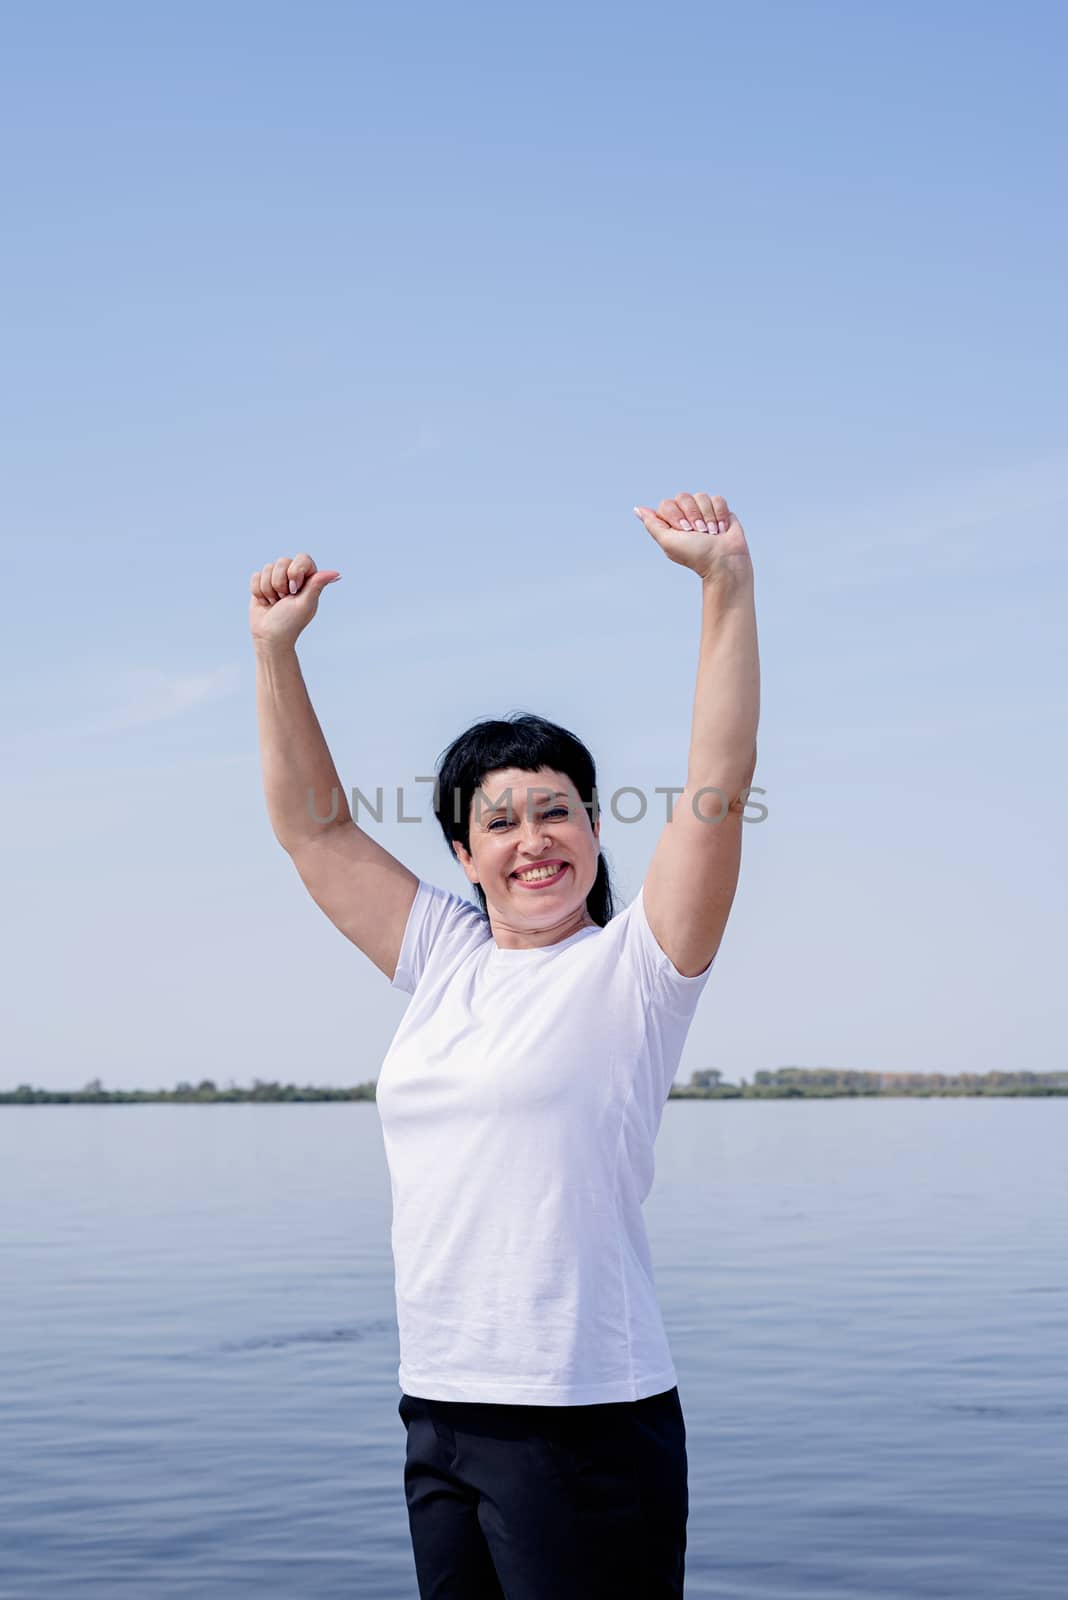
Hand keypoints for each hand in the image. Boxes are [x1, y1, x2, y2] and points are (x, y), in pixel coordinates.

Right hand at [249, 554, 340, 650]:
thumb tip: (337, 573)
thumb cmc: (290, 623)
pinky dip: (259, 592)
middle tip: (285, 599)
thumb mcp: (305, 604)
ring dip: (269, 590)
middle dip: (280, 583)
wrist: (269, 636)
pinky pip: (256, 575)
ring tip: (275, 603)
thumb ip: (317, 584)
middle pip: (282, 561)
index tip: (295, 589)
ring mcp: (277, 579)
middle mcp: (293, 576)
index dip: (295, 571)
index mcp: (308, 580)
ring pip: (268, 568)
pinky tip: (266, 602)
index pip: (303, 558)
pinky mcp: (262, 583)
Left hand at [634, 491, 752, 586]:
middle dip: (693, 515)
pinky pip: (717, 499)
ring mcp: (703, 511)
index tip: (684, 531)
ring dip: (708, 517)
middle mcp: (686, 515)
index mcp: (671, 523)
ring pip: (701, 496)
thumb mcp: (668, 542)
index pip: (667, 504)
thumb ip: (652, 524)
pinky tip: (721, 529)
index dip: (676, 516)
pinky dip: (720, 515)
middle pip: (683, 496)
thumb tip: (637, 509)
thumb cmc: (696, 555)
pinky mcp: (720, 510)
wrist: (725, 560)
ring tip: (712, 533)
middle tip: (699, 533)